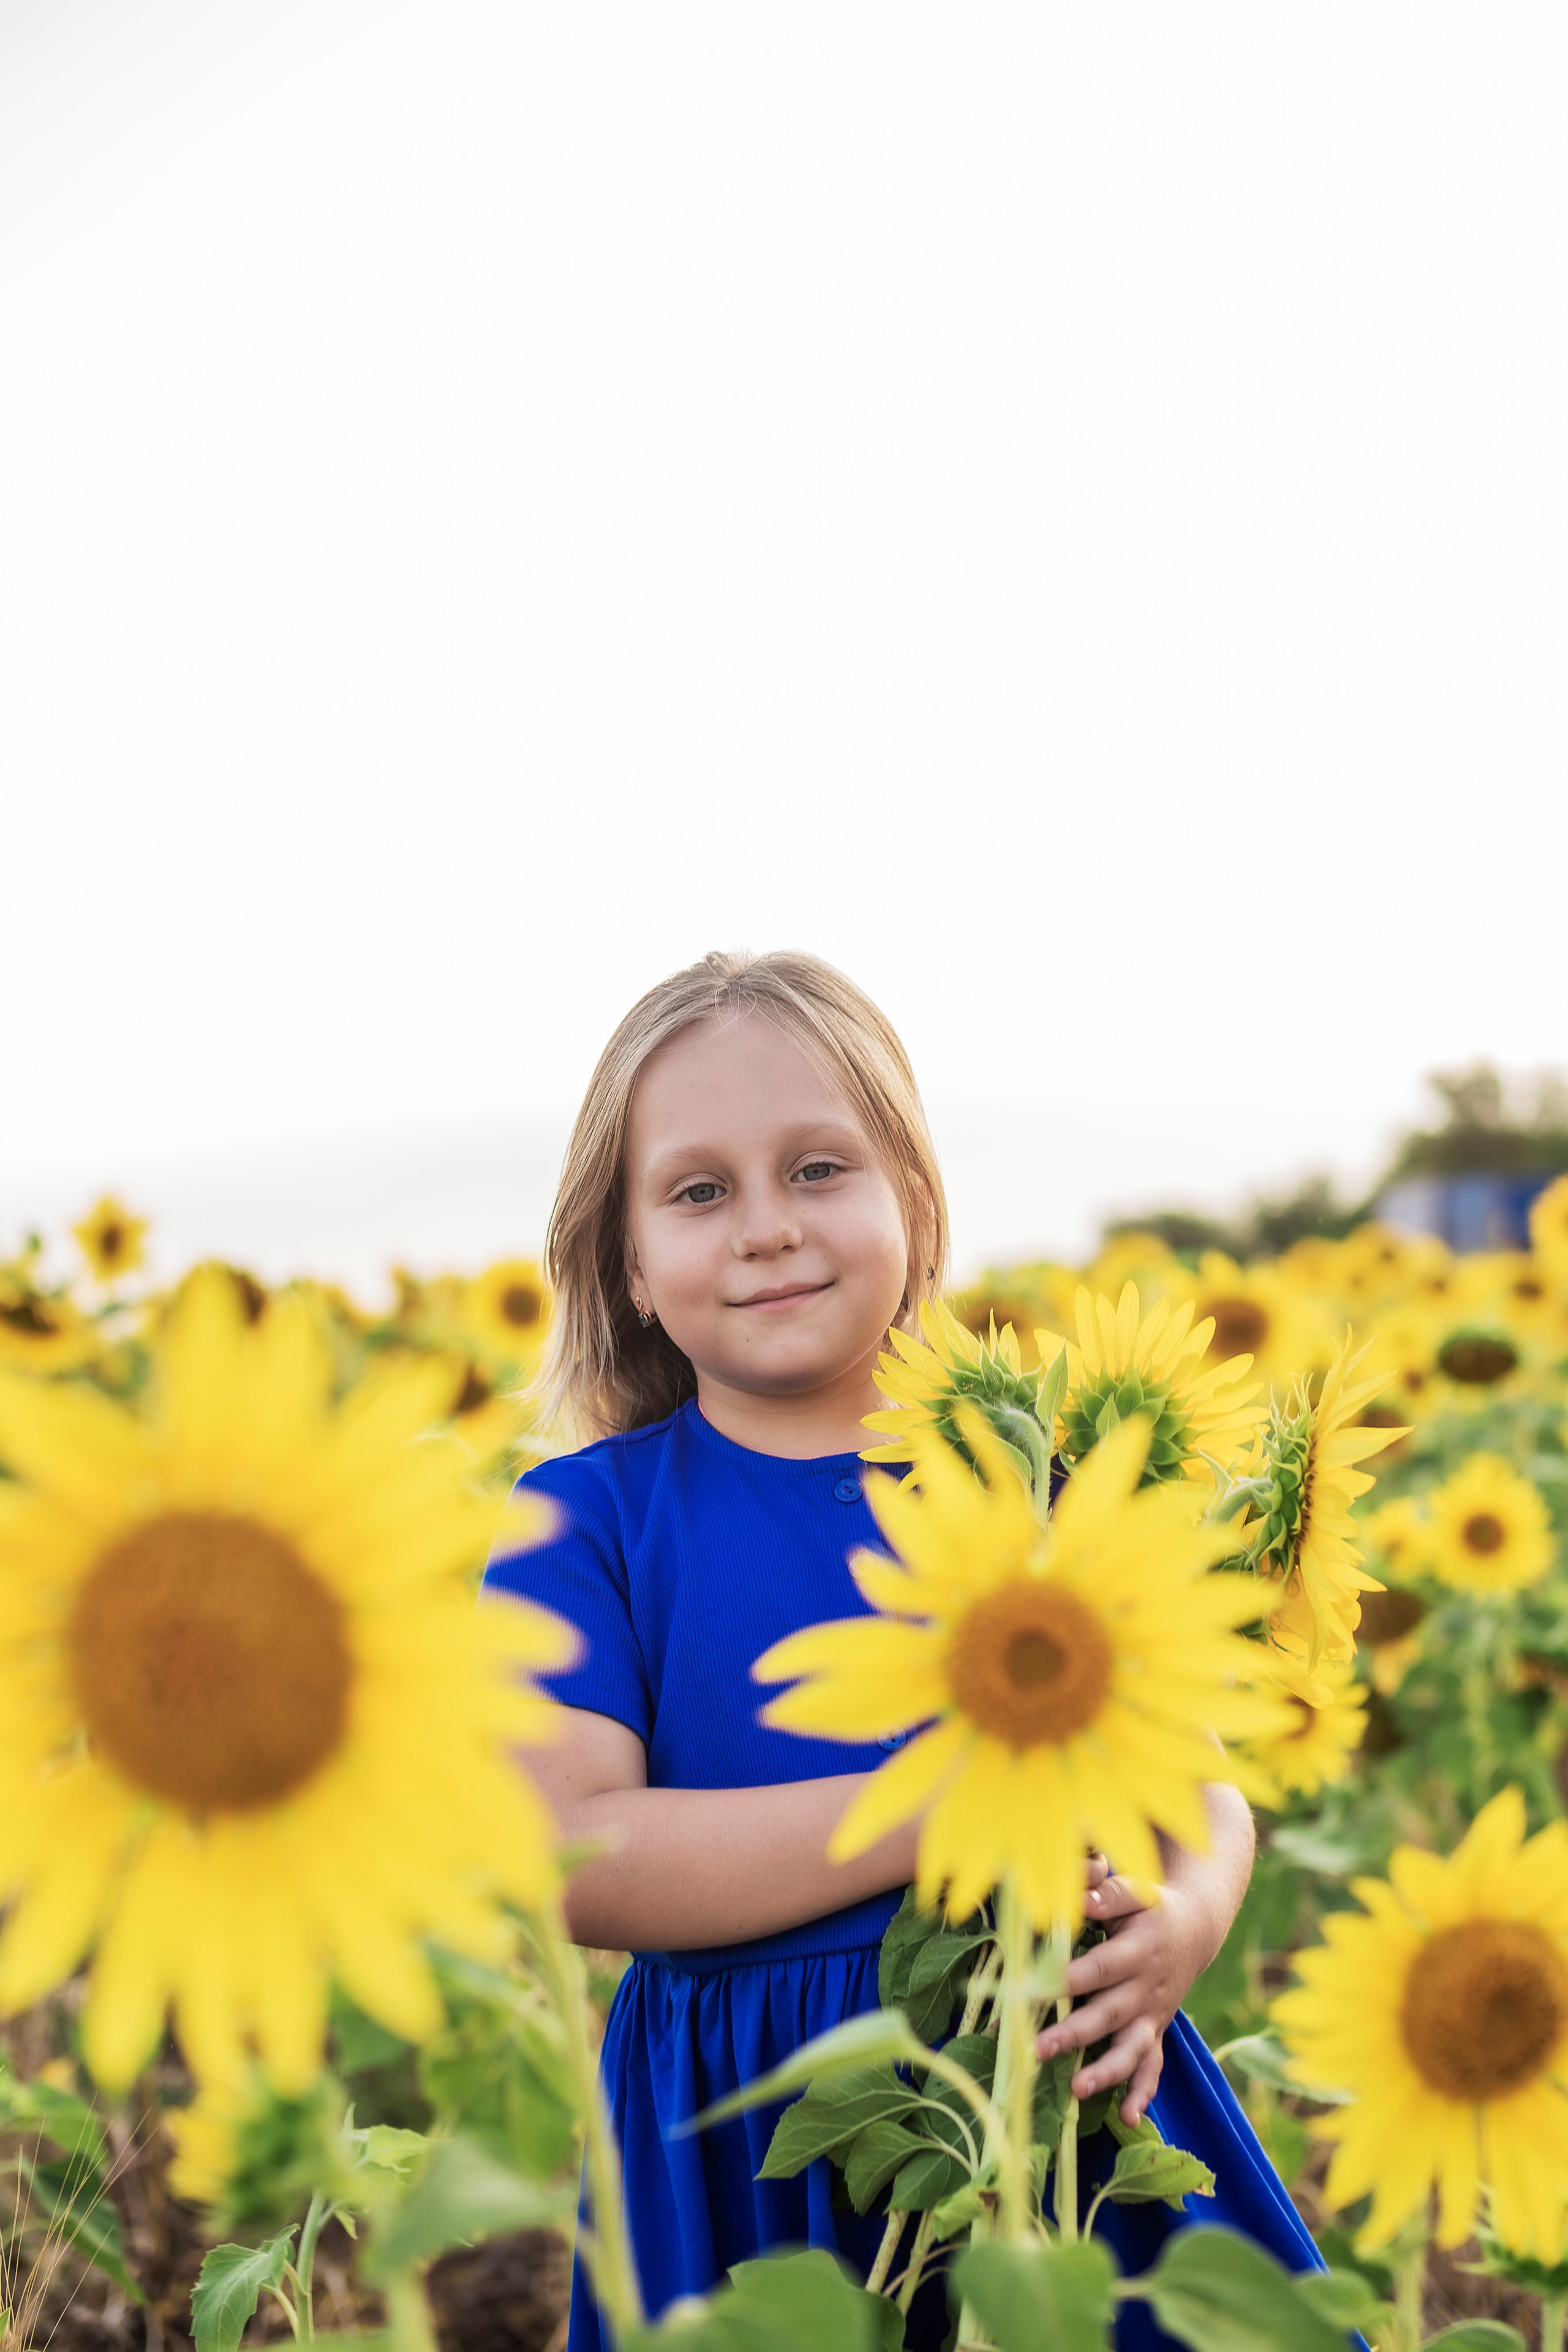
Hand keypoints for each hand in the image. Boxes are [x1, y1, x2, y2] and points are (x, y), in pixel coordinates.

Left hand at [1032, 1873, 1217, 2127]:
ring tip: (1077, 2089)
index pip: (1101, 1968)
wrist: (1194, 1930)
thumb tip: (1079, 1898)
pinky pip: (1153, 2068)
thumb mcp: (1136, 1892)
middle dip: (1076, 2033)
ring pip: (1131, 2049)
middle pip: (1110, 2014)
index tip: (1036, 1989)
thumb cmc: (1151, 1909)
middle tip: (1040, 2048)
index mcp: (1139, 1950)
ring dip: (1107, 2072)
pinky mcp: (1156, 2033)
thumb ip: (1108, 1894)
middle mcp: (1147, 1988)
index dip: (1070, 1979)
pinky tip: (1130, 2118)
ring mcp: (1153, 2016)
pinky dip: (1143, 2093)